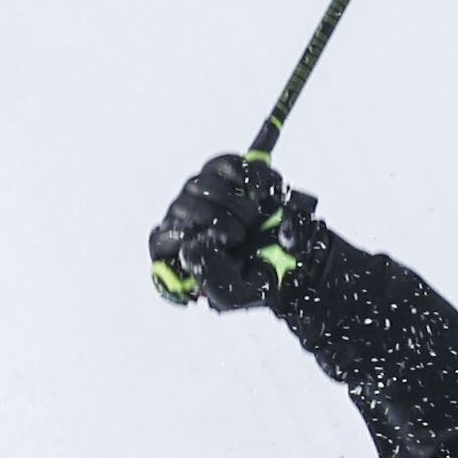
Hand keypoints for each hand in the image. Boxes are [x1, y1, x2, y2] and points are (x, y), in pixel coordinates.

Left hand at [149, 152, 317, 310]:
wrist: (296, 261)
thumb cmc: (259, 280)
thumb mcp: (234, 293)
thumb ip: (209, 276)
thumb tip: (190, 245)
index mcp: (179, 253)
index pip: (160, 238)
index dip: (183, 236)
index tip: (211, 241)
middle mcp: (187, 220)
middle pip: (183, 206)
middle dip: (219, 221)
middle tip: (242, 235)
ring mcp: (205, 194)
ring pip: (202, 184)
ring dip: (236, 203)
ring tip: (254, 218)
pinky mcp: (227, 174)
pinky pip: (226, 164)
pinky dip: (248, 176)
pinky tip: (261, 192)